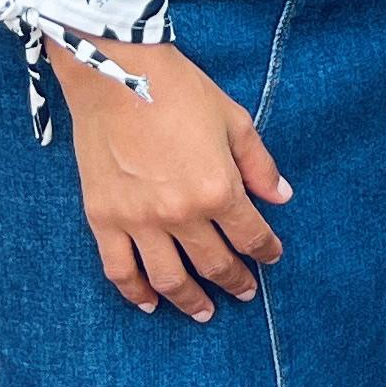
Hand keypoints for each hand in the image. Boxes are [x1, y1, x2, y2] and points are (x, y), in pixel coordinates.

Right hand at [50, 40, 289, 318]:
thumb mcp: (234, 120)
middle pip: (213, 263)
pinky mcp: (103, 219)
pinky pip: (120, 270)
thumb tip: (281, 197)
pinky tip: (150, 304)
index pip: (250, 235)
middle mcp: (180, 213)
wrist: (116, 74)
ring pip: (169, 278)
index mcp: (218, 188)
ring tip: (203, 312)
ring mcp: (138, 221)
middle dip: (234, 282)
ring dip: (189, 301)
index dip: (265, 251)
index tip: (271, 258)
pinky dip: (135, 293)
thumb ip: (259, 164)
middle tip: (244, 292)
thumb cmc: (179, 90)